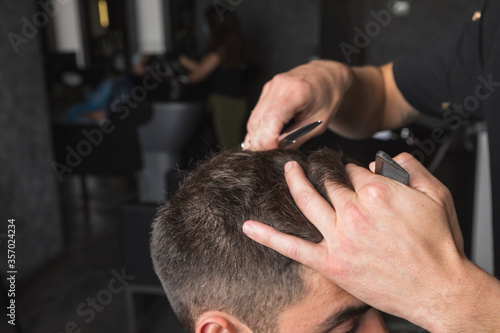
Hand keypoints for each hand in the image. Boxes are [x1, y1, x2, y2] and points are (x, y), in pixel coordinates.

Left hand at [242, 153, 499, 330]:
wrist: (440, 288)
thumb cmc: (439, 245)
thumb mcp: (437, 195)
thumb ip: (412, 168)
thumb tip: (389, 159)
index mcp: (377, 192)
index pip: (353, 170)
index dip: (352, 172)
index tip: (352, 175)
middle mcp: (354, 211)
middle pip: (330, 183)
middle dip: (326, 175)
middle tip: (319, 169)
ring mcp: (339, 237)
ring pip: (307, 201)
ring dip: (294, 182)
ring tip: (288, 170)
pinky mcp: (331, 262)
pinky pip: (293, 247)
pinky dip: (268, 236)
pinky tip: (249, 226)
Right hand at [243, 60, 351, 149]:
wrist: (327, 76)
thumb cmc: (327, 98)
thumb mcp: (318, 123)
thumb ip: (297, 138)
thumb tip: (277, 151)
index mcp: (297, 91)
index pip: (271, 118)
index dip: (268, 140)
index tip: (272, 153)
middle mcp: (279, 86)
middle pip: (257, 120)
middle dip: (260, 143)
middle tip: (269, 157)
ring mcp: (270, 87)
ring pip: (253, 119)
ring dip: (256, 137)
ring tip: (268, 149)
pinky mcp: (266, 91)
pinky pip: (255, 114)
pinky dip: (258, 129)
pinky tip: (266, 138)